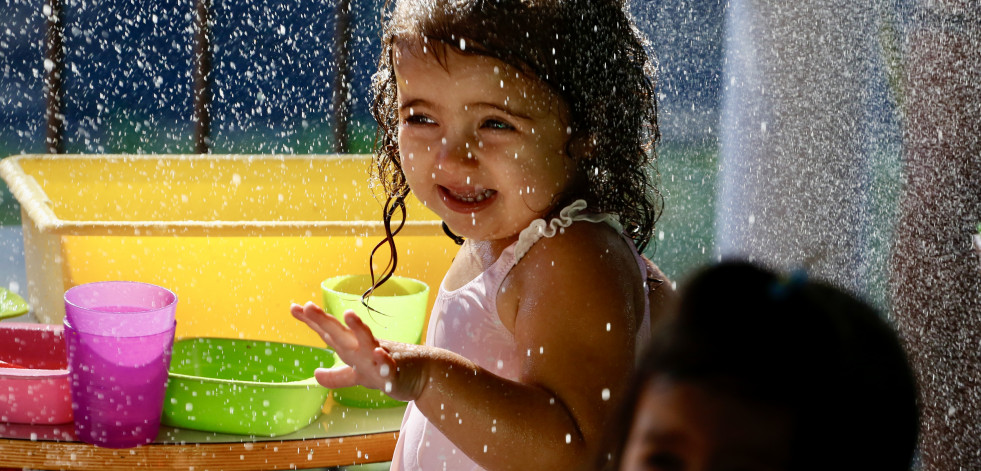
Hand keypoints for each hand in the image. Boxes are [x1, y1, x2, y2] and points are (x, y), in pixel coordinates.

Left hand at [290, 302, 423, 400]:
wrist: (424, 374)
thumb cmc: (388, 369)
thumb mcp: (358, 376)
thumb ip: (337, 375)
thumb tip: (315, 376)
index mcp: (354, 349)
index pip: (329, 334)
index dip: (312, 322)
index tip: (294, 307)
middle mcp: (364, 350)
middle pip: (342, 334)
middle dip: (325, 321)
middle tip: (308, 306)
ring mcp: (380, 359)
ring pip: (368, 343)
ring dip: (359, 329)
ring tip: (349, 315)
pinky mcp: (396, 373)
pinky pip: (390, 367)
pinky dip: (385, 360)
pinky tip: (379, 354)